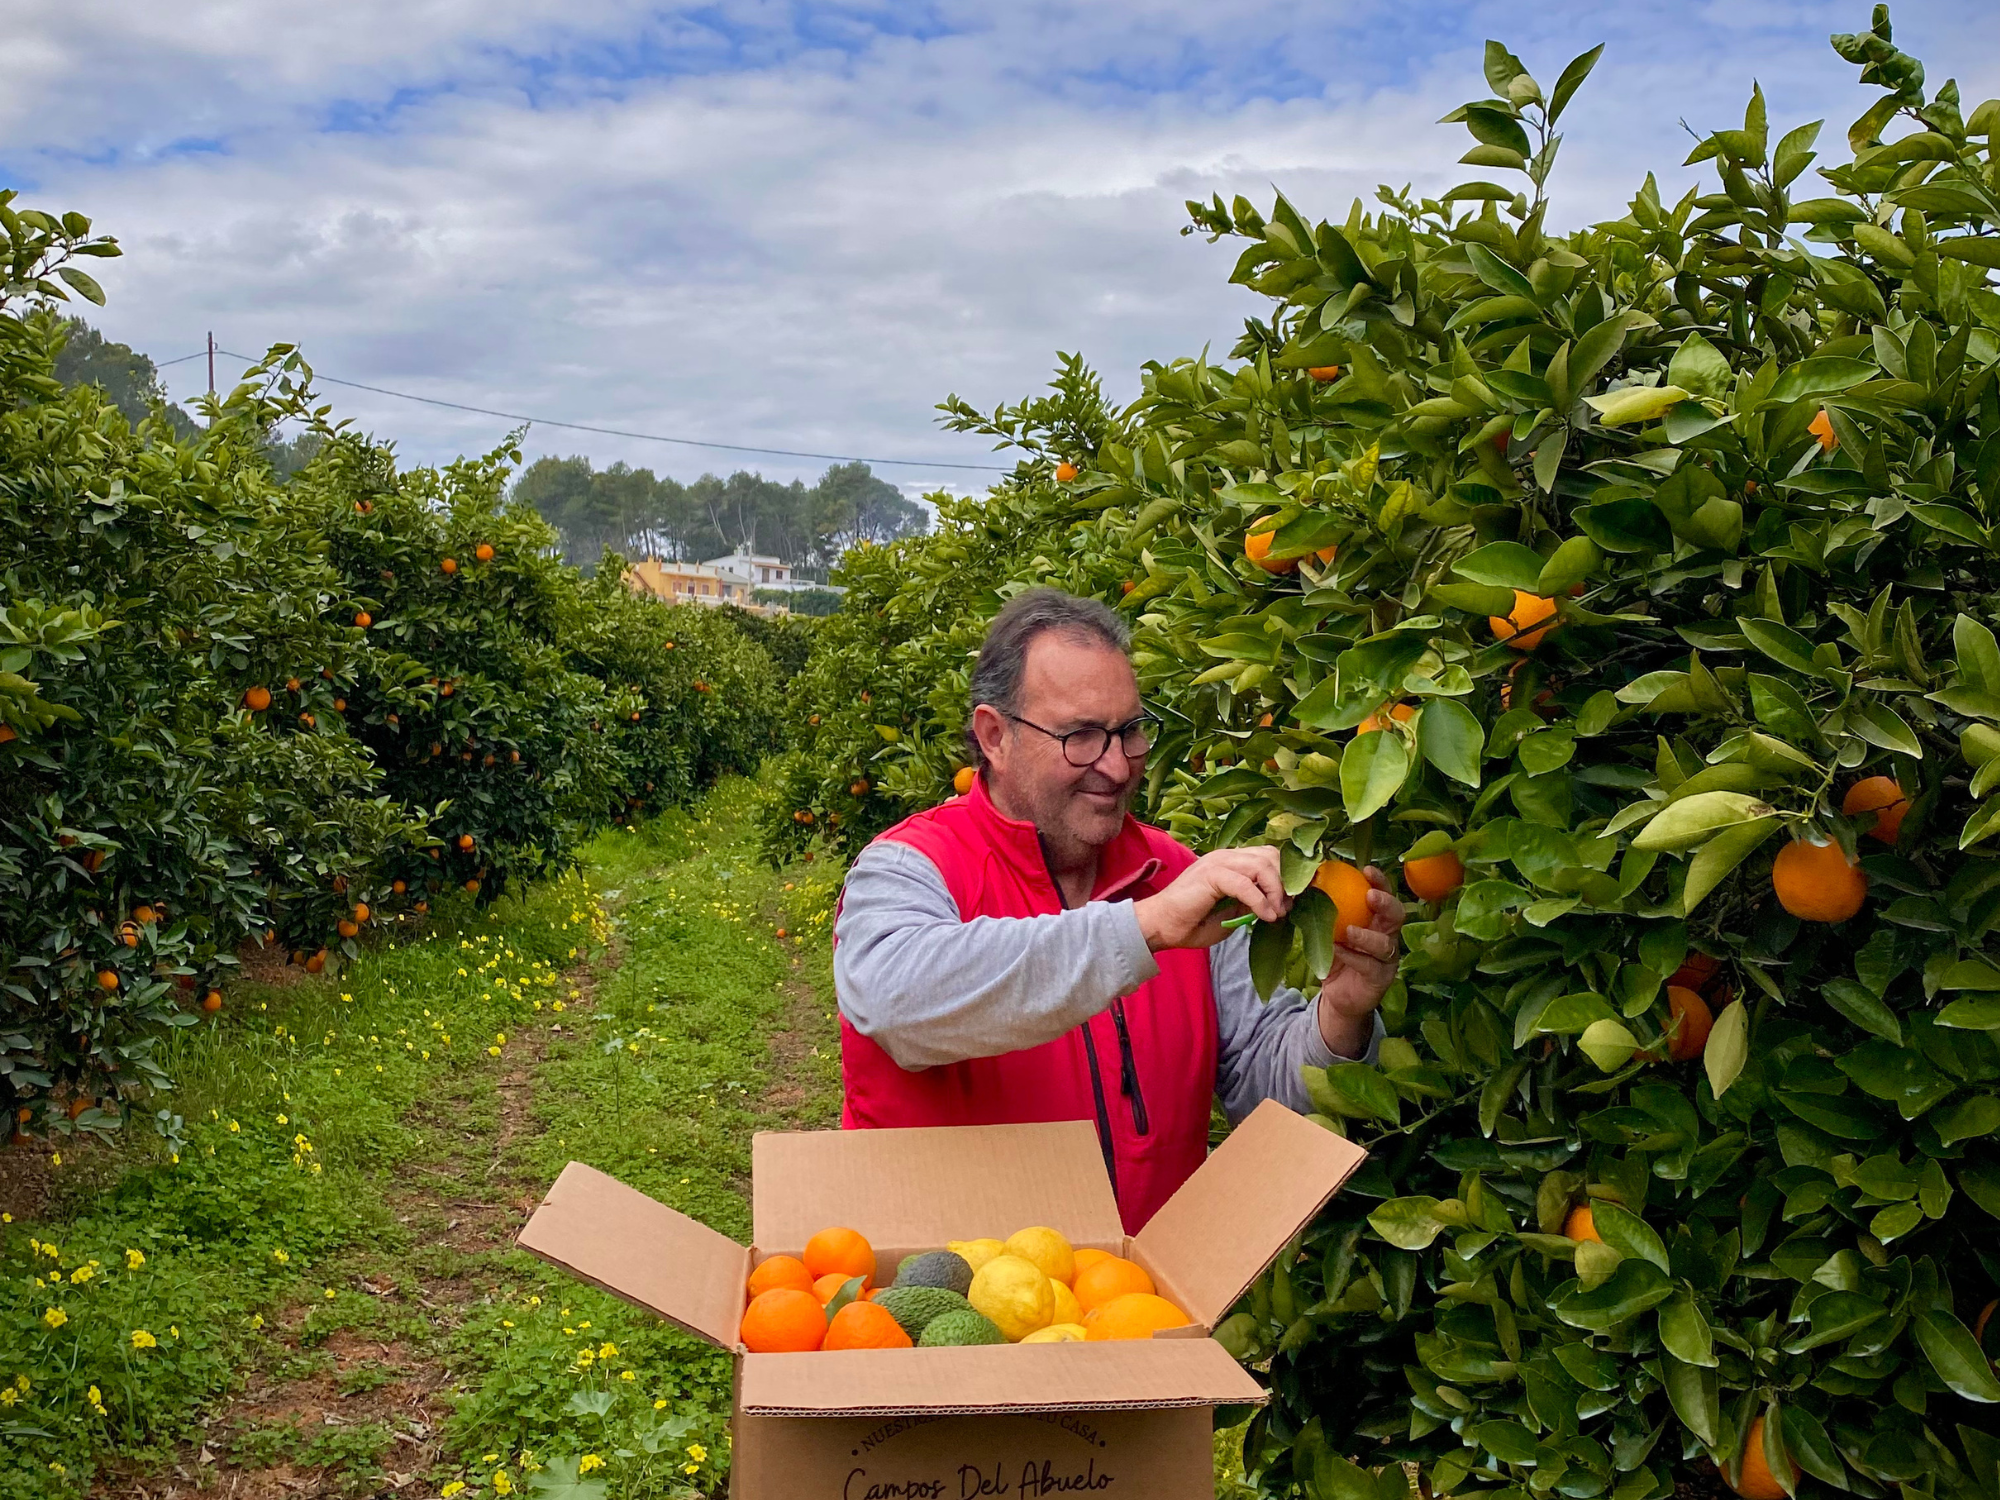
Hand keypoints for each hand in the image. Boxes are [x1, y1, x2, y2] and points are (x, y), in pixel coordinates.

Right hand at [1135, 847, 1290, 950]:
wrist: (1160, 927)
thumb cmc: (1191, 923)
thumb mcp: (1232, 913)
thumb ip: (1251, 902)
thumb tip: (1276, 903)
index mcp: (1230, 861)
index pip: (1268, 856)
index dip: (1286, 876)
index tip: (1293, 901)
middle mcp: (1226, 856)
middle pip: (1271, 856)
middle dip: (1285, 882)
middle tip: (1286, 908)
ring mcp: (1218, 862)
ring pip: (1262, 865)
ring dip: (1276, 891)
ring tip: (1277, 913)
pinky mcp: (1211, 874)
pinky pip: (1246, 884)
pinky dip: (1260, 901)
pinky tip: (1265, 917)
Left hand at [1316, 868, 1403, 1057]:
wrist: (1338, 996)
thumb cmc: (1336, 956)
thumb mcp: (1329, 931)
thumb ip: (1325, 911)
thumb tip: (1306, 882)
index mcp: (1378, 920)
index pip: (1385, 895)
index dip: (1380, 881)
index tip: (1366, 869)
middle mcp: (1388, 937)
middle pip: (1396, 916)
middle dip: (1386, 903)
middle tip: (1370, 895)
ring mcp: (1386, 959)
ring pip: (1385, 944)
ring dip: (1366, 935)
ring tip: (1349, 930)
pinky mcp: (1380, 978)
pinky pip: (1368, 965)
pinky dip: (1352, 956)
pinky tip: (1338, 950)